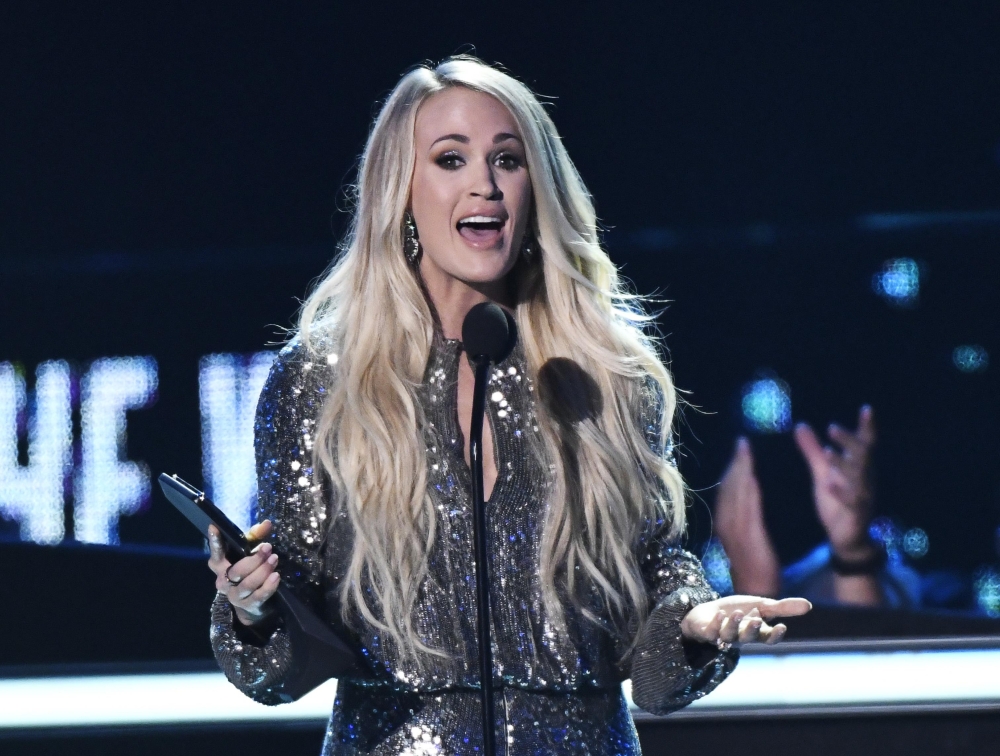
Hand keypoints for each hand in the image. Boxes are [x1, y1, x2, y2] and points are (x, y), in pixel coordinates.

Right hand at [207, 520, 280, 625]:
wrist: (252, 602)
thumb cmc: (248, 569)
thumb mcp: (249, 550)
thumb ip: (256, 537)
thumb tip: (267, 523)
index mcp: (219, 564)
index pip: (216, 552)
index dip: (215, 541)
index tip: (214, 527)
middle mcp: (223, 580)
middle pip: (237, 571)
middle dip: (254, 559)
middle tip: (268, 548)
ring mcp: (234, 595)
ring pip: (247, 584)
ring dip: (263, 571)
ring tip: (274, 559)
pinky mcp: (247, 605)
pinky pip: (258, 596)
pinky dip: (268, 586)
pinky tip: (276, 576)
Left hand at [680, 595, 811, 647]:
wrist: (707, 613)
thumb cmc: (738, 610)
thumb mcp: (761, 606)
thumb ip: (782, 608)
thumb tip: (808, 605)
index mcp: (756, 632)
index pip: (767, 638)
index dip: (774, 635)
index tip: (782, 627)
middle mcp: (740, 637)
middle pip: (748, 637)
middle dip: (752, 629)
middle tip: (757, 618)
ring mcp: (723, 636)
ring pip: (729, 635)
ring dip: (734, 625)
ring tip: (738, 613)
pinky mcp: (707, 632)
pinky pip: (711, 632)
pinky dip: (716, 623)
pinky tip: (720, 614)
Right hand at [714, 438, 780, 596]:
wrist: (756, 588)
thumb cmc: (754, 564)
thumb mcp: (744, 538)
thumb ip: (743, 519)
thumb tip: (747, 499)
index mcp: (724, 521)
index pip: (726, 489)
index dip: (732, 468)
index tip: (739, 450)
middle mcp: (725, 521)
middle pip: (728, 486)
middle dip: (735, 462)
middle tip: (742, 442)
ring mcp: (735, 527)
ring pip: (736, 491)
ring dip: (740, 469)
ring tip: (746, 450)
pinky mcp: (748, 533)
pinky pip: (747, 505)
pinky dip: (747, 487)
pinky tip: (752, 474)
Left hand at [794, 405, 875, 561]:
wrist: (846, 537)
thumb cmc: (838, 500)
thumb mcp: (822, 472)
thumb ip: (813, 450)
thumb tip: (800, 425)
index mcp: (858, 467)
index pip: (865, 443)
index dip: (867, 427)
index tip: (867, 408)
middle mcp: (864, 479)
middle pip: (862, 456)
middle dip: (848, 441)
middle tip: (832, 427)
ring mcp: (862, 497)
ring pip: (857, 478)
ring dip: (843, 464)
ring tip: (827, 452)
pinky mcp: (856, 515)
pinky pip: (852, 503)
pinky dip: (841, 493)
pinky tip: (829, 485)